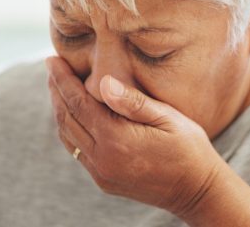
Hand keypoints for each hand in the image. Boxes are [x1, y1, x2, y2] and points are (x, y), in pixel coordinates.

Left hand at [45, 55, 224, 217]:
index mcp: (116, 139)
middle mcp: (103, 158)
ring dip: (60, 110)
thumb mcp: (168, 118)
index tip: (52, 60)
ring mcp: (101, 172)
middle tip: (52, 68)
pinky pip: (77, 151)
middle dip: (56, 91)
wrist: (198, 191)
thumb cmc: (189, 149)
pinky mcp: (104, 180)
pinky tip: (73, 115)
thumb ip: (133, 102)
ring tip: (57, 87)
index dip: (63, 80)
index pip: (78, 103)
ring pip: (68, 136)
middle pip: (67, 118)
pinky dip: (70, 129)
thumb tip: (102, 83)